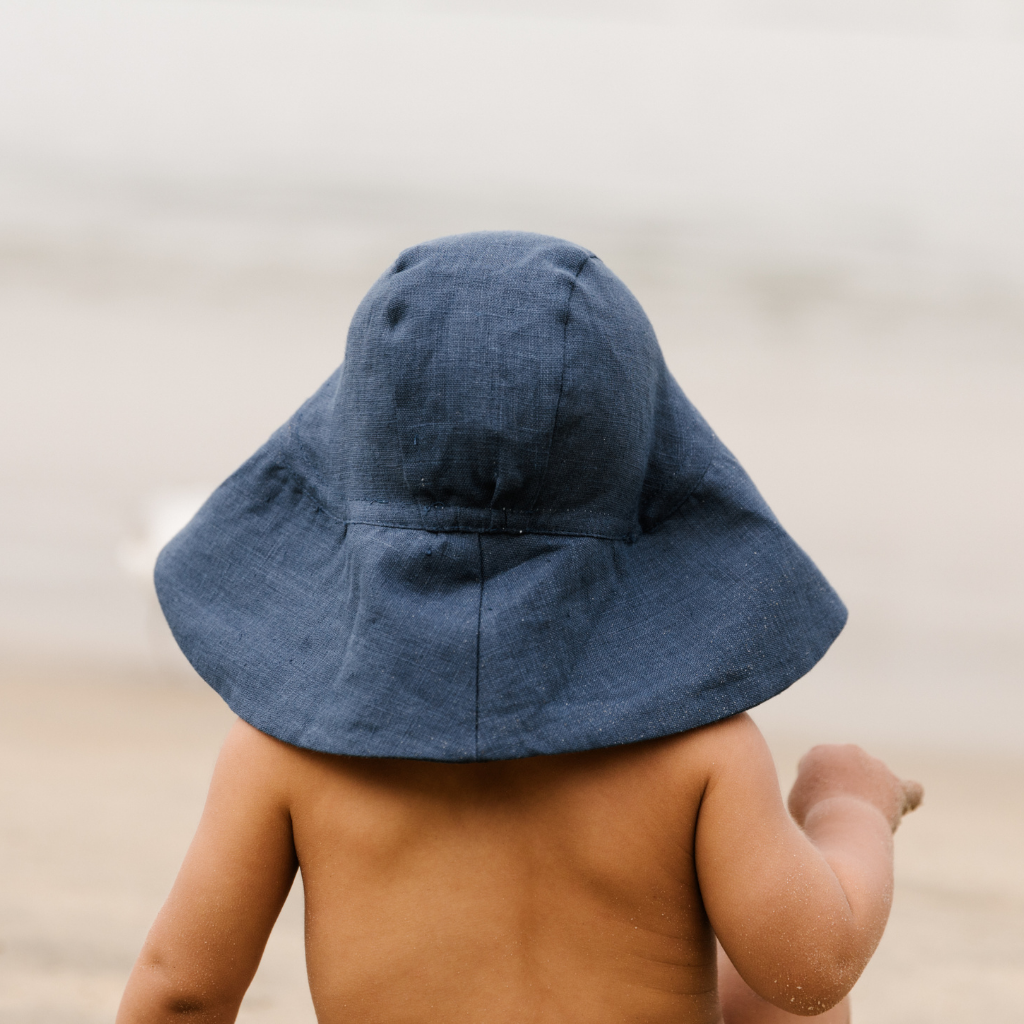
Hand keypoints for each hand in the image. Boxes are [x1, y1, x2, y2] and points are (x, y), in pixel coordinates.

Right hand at [787, 744, 922, 832]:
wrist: (844, 824)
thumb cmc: (814, 818)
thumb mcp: (798, 801)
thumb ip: (808, 791)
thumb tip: (821, 793)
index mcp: (820, 752)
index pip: (819, 769)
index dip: (817, 791)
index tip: (816, 809)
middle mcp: (849, 751)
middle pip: (847, 771)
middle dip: (843, 789)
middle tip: (839, 816)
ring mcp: (876, 767)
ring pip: (876, 779)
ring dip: (871, 795)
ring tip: (861, 822)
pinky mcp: (897, 787)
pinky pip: (910, 789)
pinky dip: (909, 798)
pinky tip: (906, 806)